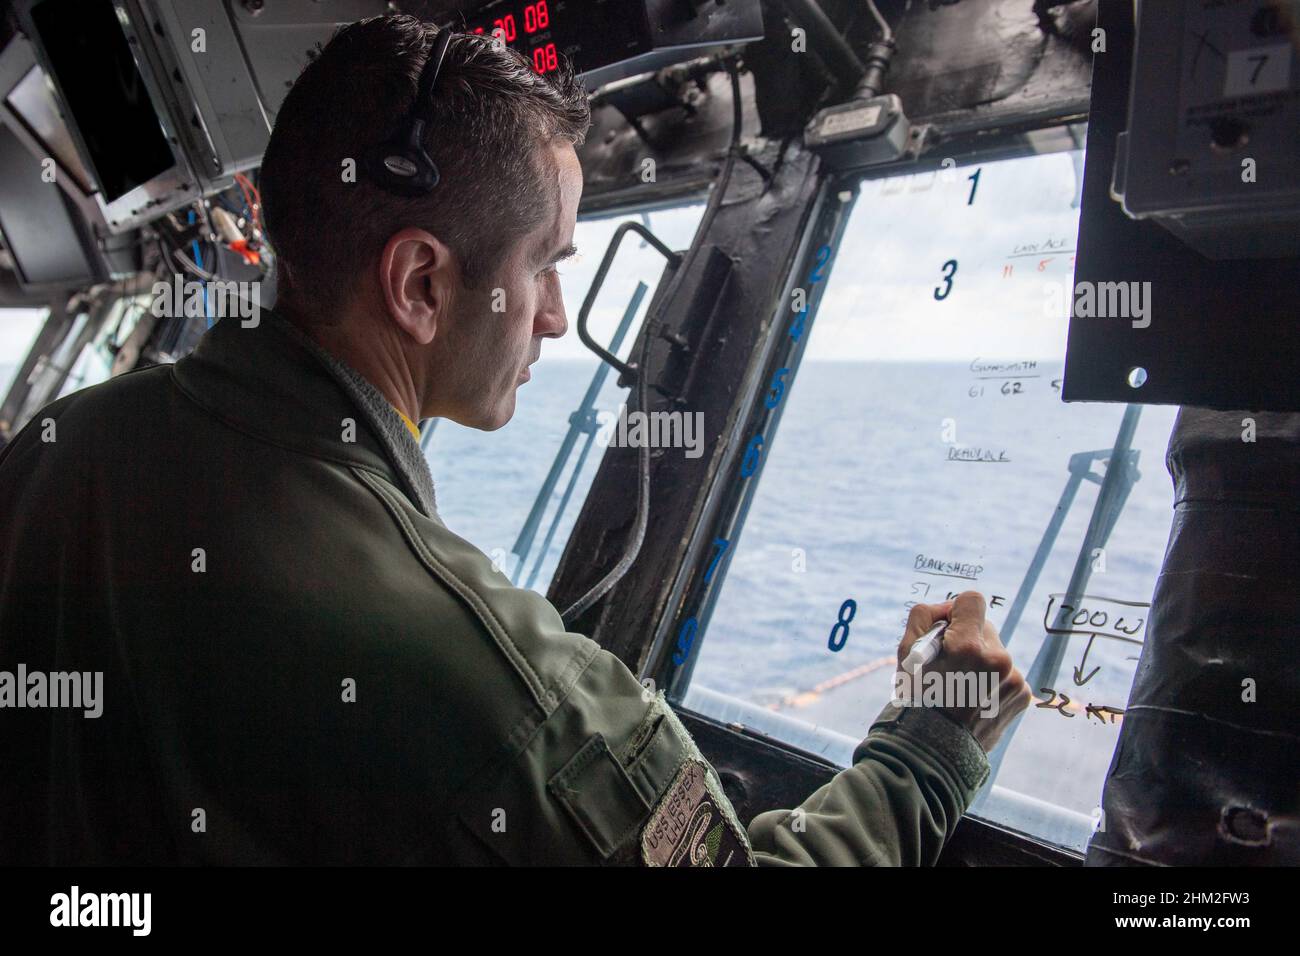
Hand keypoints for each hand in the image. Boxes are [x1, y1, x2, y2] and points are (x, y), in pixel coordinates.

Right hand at [895, 591, 1029, 752]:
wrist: (936, 752)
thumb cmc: (917, 701)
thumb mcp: (905, 654)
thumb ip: (923, 618)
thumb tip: (948, 609)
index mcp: (968, 645)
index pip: (972, 600)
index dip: (956, 610)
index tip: (947, 628)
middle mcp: (998, 658)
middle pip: (984, 627)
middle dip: (967, 639)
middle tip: (949, 664)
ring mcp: (1014, 678)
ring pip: (995, 652)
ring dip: (980, 661)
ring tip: (962, 687)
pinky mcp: (1023, 694)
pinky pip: (1007, 673)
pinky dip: (993, 681)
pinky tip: (977, 699)